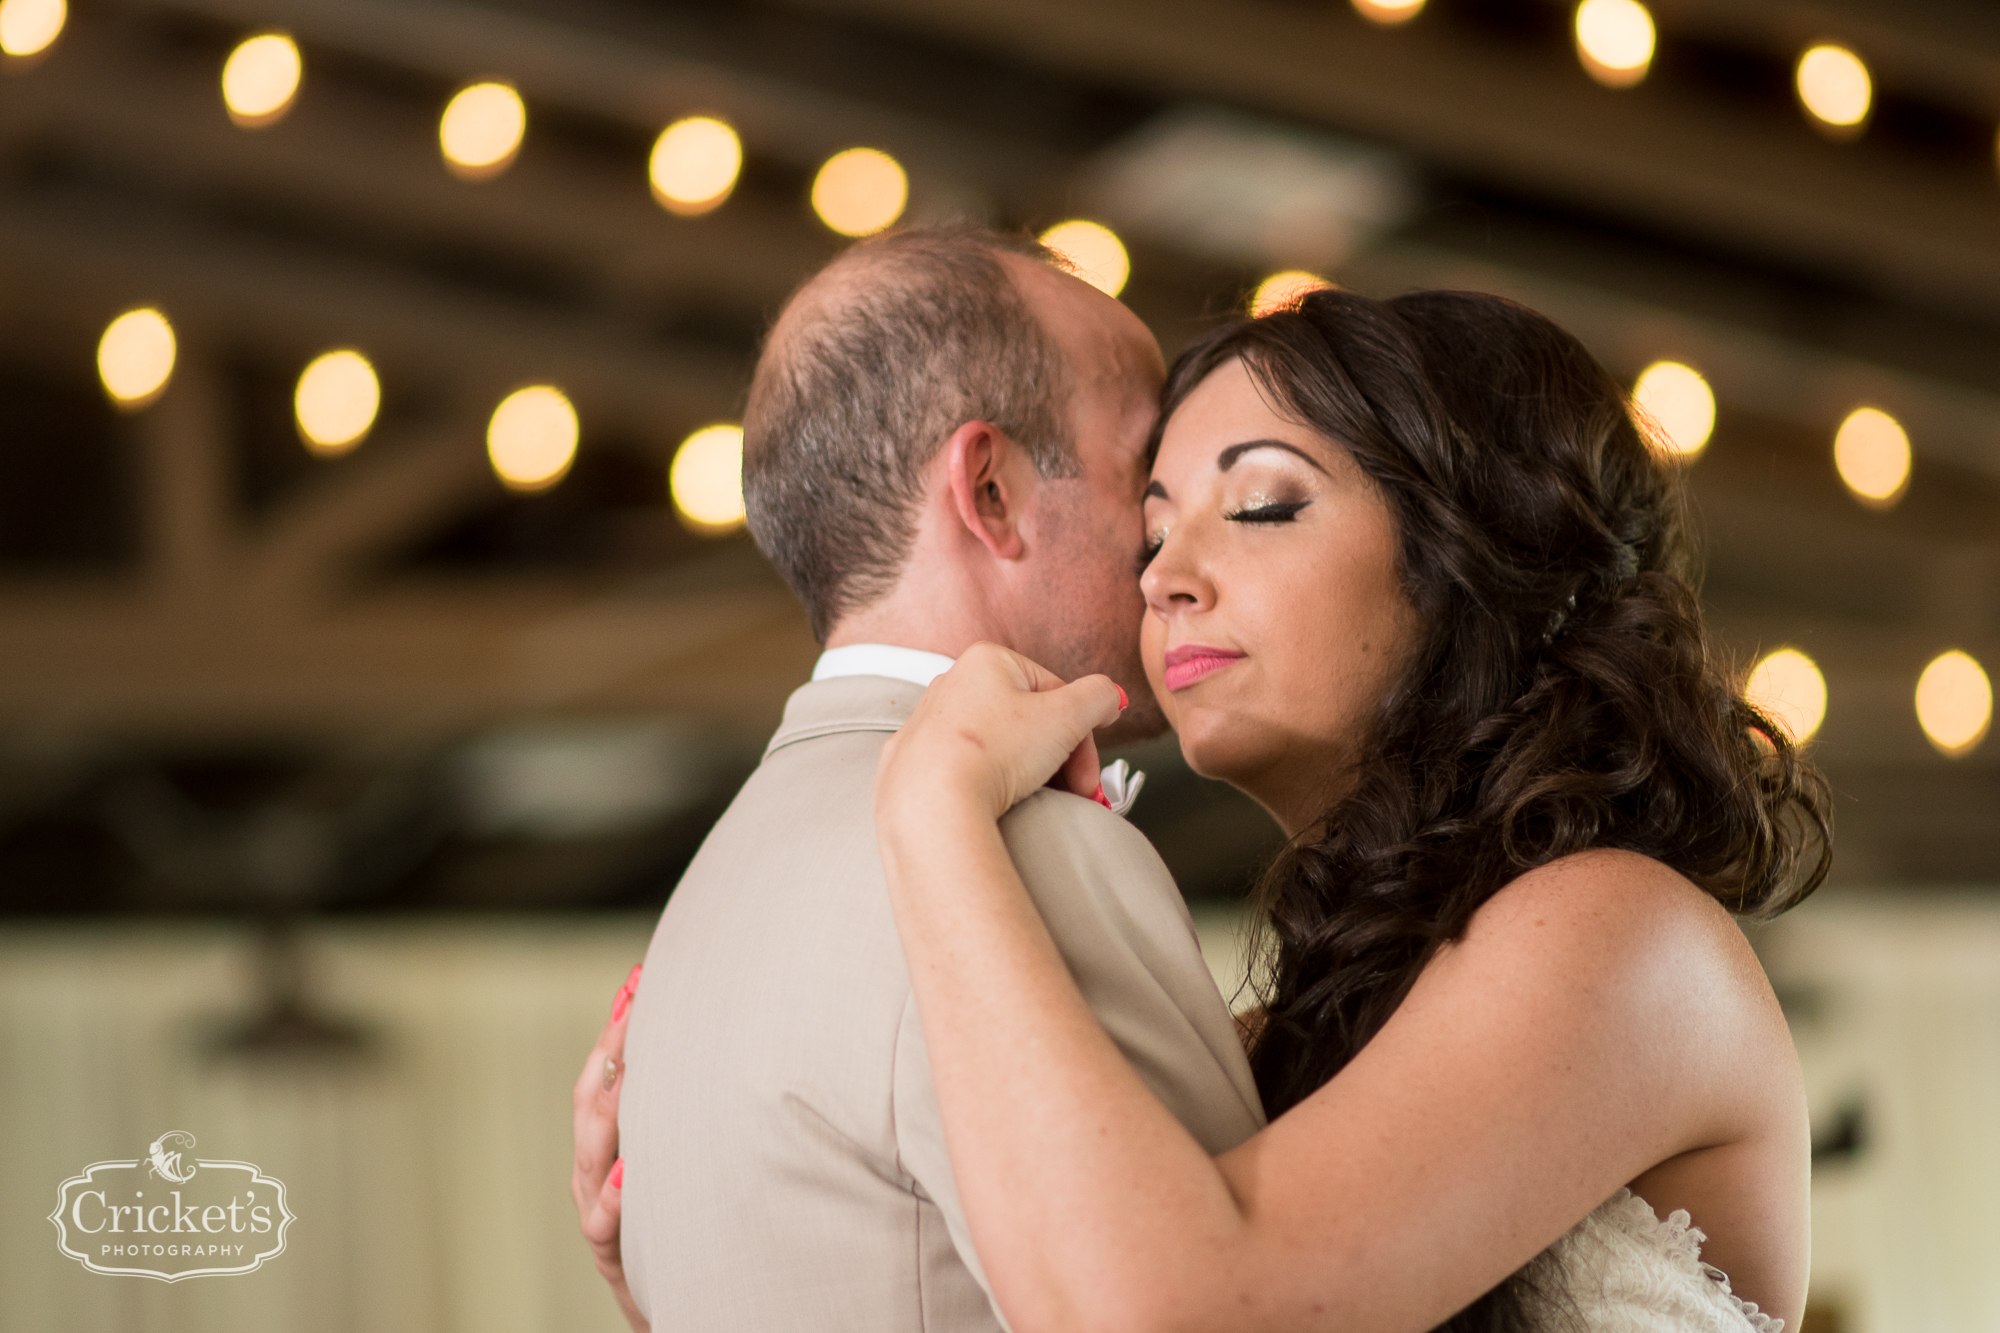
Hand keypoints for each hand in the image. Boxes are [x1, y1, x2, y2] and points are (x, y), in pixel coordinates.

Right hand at [572, 963, 647, 1332]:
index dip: (618, 1025)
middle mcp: (594, 1169)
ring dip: (608, 1107)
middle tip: (632, 1001)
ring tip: (626, 1063)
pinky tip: (626, 1170)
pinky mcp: (611, 1253)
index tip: (638, 976)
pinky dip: (613, 1195)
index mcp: (609, 1141)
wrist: (679, 1296)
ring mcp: (596, 1209)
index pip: (606, 1071)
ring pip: (588, 1153)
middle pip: (591, 1099)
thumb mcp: (678, 1159)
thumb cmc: (682, 1220)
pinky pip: (605, 1222)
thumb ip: (682, 1110)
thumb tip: (719, 1041)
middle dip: (610, 1048)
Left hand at [877, 642, 1125, 825]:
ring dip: (1028, 774)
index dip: (1081, 736)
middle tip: (1074, 790)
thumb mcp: (1067, 716)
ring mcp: (928, 724)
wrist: (932, 805)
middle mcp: (952, 684)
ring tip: (1037, 799)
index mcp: (988, 661)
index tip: (1088, 773)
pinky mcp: (913, 763)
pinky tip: (996, 803)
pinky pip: (965, 770)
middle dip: (1059, 759)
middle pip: (1029, 721)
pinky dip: (986, 785)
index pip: (1056, 693)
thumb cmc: (991, 754)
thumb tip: (1109, 696)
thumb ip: (1099, 696)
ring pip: (998, 747)